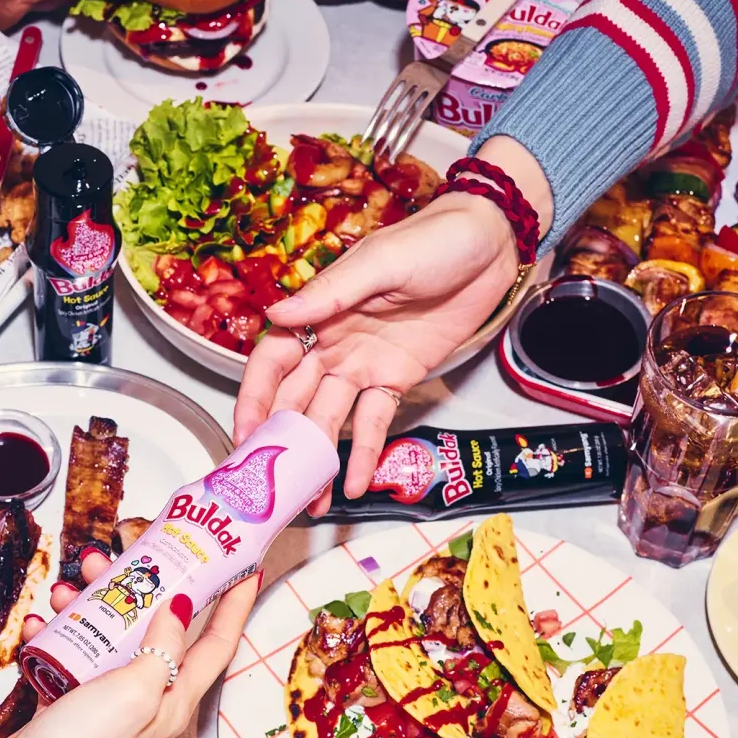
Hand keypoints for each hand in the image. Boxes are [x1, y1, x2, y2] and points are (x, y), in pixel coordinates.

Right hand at [0, 551, 259, 737]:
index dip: (234, 603)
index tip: (245, 564)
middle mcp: (149, 697)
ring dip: (90, 602)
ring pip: (111, 632)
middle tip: (124, 553)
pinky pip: (73, 650)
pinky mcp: (73, 698)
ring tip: (67, 586)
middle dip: (144, 585)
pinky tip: (40, 623)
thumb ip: (163, 647)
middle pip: (159, 627)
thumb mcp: (135, 691)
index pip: (218, 643)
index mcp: (175, 699)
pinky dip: (57, 632)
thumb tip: (182, 606)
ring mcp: (110, 698)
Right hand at [232, 136, 551, 514]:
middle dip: (279, 442)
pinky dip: (365, 454)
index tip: (246, 435)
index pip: (272, 361)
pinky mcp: (397, 380)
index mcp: (320, 313)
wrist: (491, 247)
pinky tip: (354, 484)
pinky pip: (375, 422)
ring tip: (310, 498)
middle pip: (294, 400)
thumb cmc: (433, 239)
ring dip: (318, 458)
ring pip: (330, 419)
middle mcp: (333, 345)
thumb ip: (330, 293)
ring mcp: (363, 366)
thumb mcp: (379, 262)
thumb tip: (277, 314)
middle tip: (268, 483)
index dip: (255, 398)